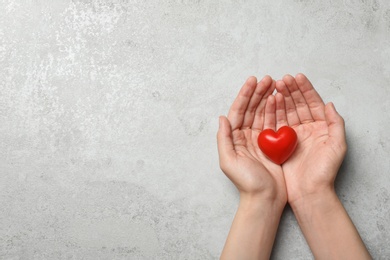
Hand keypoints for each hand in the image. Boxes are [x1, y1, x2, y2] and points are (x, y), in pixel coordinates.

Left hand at [217, 76, 286, 258]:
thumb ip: (224, 139)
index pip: (238, 111)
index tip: (253, 81)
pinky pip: (274, 122)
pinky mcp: (272, 144)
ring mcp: (260, 139)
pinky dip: (277, 111)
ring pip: (263, 113)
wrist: (265, 199)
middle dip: (258, 92)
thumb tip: (221, 117)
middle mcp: (245, 136)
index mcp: (234, 138)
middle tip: (268, 78)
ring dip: (268, 98)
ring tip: (275, 84)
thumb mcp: (229, 161)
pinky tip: (281, 100)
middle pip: (251, 109)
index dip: (245, 95)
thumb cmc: (247, 183)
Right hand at [275, 74, 370, 258]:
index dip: (305, 89)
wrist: (309, 192)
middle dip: (290, 90)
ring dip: (281, 98)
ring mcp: (293, 135)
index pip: (313, 103)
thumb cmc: (324, 171)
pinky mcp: (281, 143)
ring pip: (286, 111)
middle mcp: (307, 128)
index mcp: (321, 127)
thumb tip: (329, 104)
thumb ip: (336, 124)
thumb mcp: (337, 146)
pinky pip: (277, 123)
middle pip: (298, 104)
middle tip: (281, 79)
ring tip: (274, 86)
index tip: (296, 77)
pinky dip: (273, 112)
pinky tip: (270, 102)